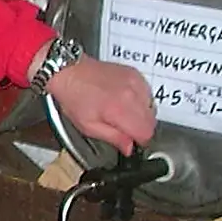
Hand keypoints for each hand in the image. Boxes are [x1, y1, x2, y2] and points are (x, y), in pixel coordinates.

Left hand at [40, 56, 155, 154]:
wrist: (70, 72)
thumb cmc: (74, 97)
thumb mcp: (88, 126)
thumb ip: (113, 138)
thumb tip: (128, 148)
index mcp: (120, 110)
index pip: (146, 133)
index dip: (139, 141)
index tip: (130, 141)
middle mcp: (132, 95)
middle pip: (151, 121)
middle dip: (139, 128)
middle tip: (121, 126)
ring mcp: (136, 82)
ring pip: (151, 108)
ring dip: (140, 114)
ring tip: (119, 110)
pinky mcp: (136, 75)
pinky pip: (147, 94)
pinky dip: (139, 100)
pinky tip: (123, 99)